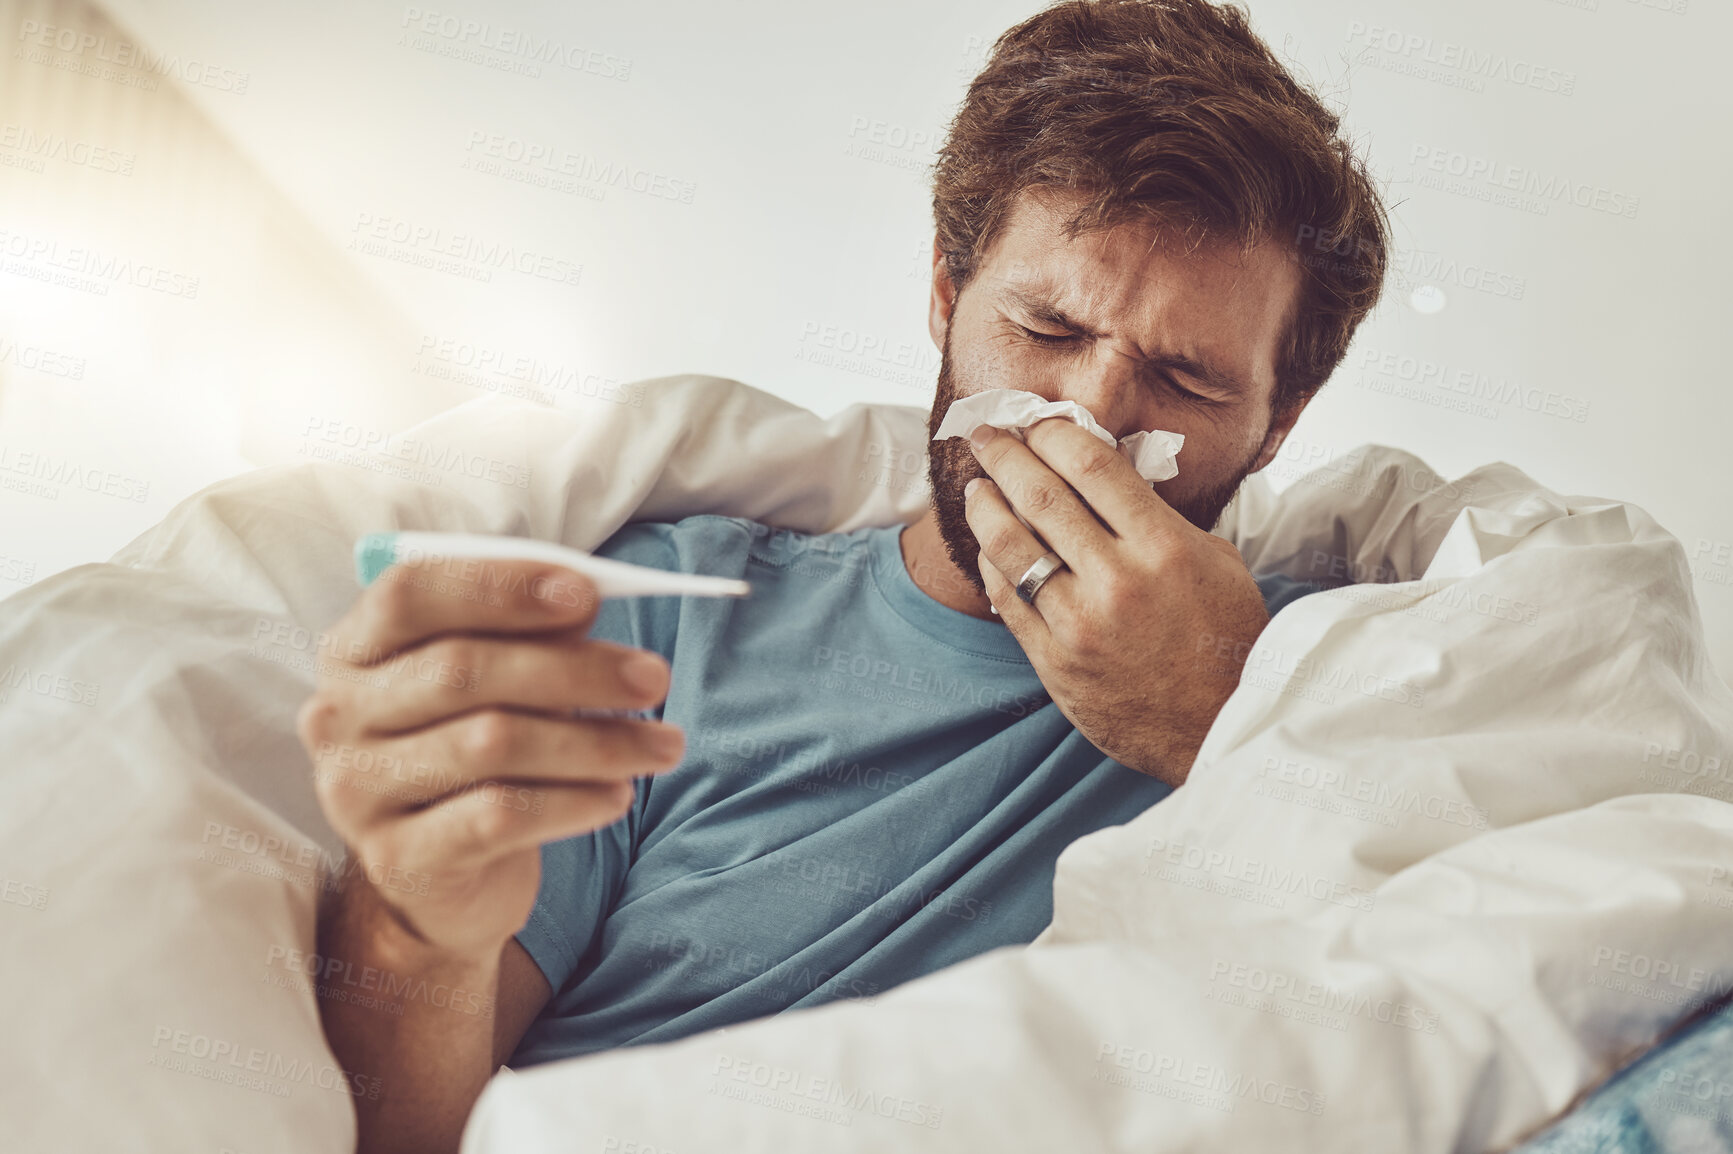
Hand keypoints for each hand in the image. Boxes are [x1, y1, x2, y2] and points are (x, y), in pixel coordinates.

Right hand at [295, 557, 685, 962]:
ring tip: (662, 745)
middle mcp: (339, 716)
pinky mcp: (398, 859)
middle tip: (654, 678)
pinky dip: (573, 801)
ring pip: (491, 745)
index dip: (500, 587)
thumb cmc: (475, 750)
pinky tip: (617, 796)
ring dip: (595, 741)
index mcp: (354, 649)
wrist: (442, 876)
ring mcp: (357, 792)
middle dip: (575, 669)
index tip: (588, 592)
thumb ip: (527, 636)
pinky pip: (500, 816)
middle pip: (462, 670)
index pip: (411, 594)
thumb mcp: (498, 683)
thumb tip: (587, 599)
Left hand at [965, 420, 1268, 784]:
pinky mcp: (1055, 663)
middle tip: (986, 434)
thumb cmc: (1226, 639)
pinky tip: (989, 546)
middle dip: (1006, 455)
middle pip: (1042, 496)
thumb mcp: (1217, 563)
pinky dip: (992, 564)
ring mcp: (1080, 625)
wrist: (1222, 728)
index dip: (1054, 433)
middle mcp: (1118, 582)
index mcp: (1165, 548)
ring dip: (987, 506)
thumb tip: (1107, 476)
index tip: (1036, 420)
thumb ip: (1161, 519)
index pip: (1092, 467)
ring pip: (1012, 547)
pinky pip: (1008, 600)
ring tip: (978, 486)